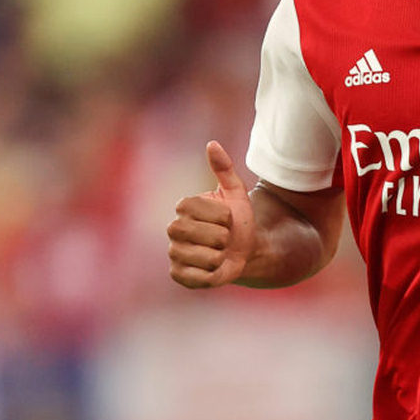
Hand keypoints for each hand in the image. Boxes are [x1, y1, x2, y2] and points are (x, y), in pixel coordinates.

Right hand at [167, 141, 256, 287]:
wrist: (246, 250)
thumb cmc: (239, 219)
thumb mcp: (236, 193)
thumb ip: (224, 168)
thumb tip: (212, 143)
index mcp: (184, 207)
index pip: (201, 210)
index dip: (222, 216)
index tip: (228, 218)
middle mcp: (173, 229)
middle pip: (199, 234)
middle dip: (222, 236)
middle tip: (224, 237)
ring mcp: (174, 253)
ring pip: (204, 256)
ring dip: (221, 256)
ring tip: (220, 252)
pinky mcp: (178, 275)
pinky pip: (199, 277)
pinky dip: (214, 274)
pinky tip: (214, 268)